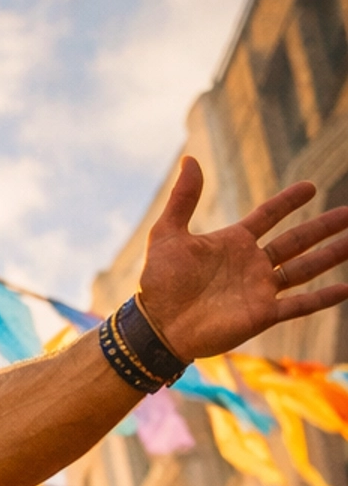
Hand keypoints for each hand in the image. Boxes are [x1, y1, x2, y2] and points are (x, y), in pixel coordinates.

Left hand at [139, 158, 347, 361]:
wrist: (158, 326)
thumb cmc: (159, 283)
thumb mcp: (168, 233)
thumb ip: (183, 199)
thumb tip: (189, 159)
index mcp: (234, 243)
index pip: (269, 216)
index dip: (288, 202)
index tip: (310, 187)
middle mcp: (252, 264)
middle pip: (297, 241)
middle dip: (323, 227)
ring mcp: (260, 290)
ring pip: (305, 268)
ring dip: (331, 255)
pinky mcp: (262, 314)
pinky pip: (299, 305)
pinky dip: (322, 298)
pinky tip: (345, 289)